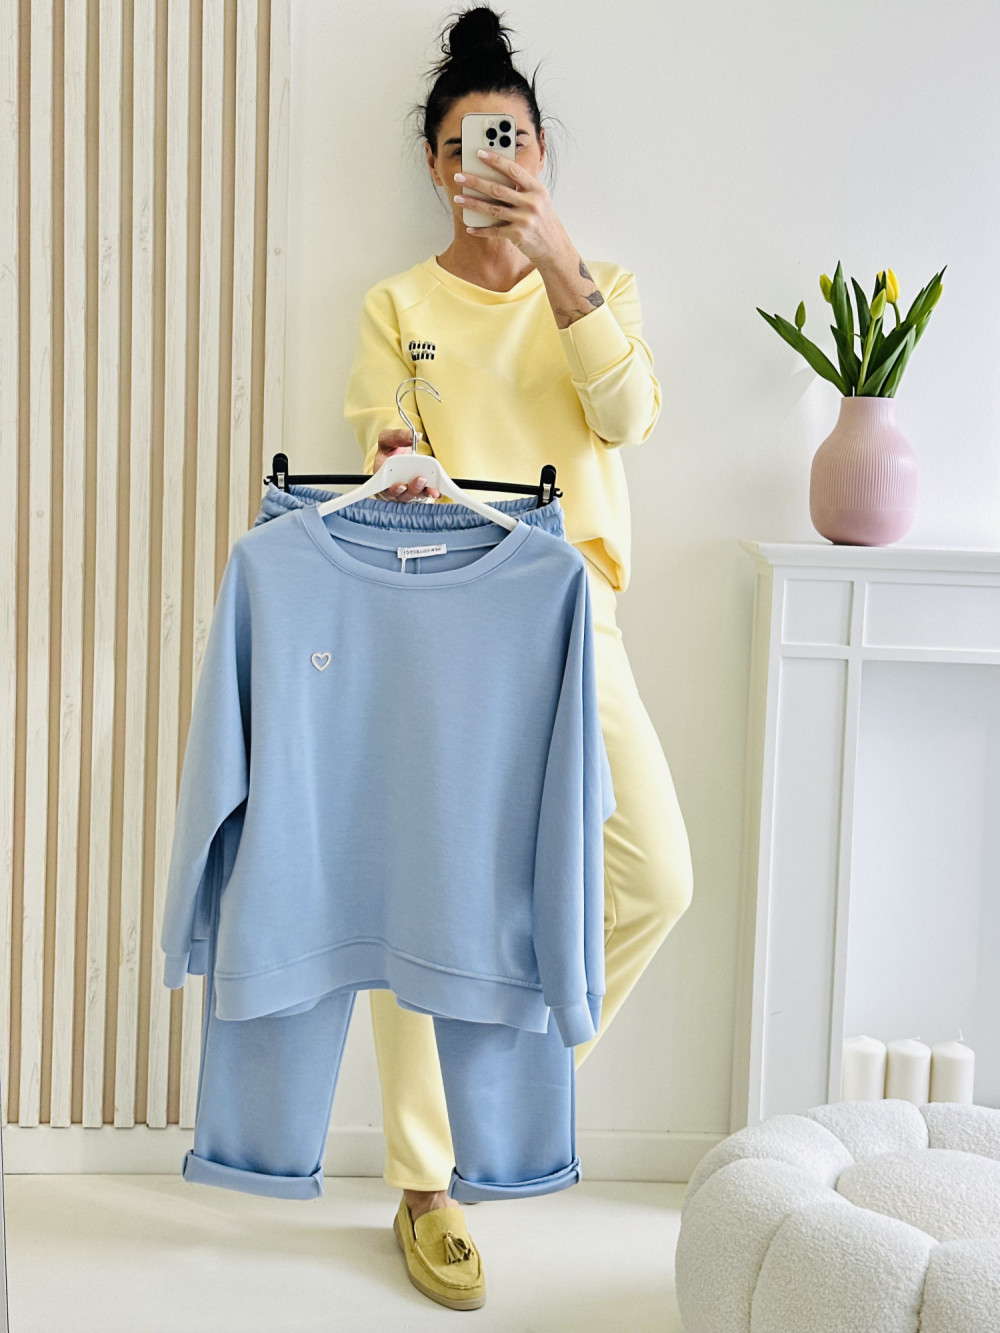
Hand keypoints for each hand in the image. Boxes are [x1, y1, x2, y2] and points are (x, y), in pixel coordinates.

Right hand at [372, 428, 440, 501]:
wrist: (397, 455)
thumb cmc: (389, 450)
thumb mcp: (388, 438)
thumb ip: (398, 436)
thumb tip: (416, 436)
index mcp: (381, 476)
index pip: (384, 487)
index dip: (393, 489)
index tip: (401, 486)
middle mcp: (392, 488)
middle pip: (401, 494)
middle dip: (412, 489)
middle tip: (421, 480)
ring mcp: (405, 491)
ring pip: (414, 496)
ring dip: (424, 493)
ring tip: (433, 489)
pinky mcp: (417, 491)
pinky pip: (424, 494)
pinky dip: (431, 492)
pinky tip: (438, 491)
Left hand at [454, 150, 571, 267]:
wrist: (554, 246)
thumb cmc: (542, 219)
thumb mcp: (539, 199)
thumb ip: (522, 187)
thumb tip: (496, 175)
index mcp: (536, 189)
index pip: (513, 170)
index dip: (495, 161)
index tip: (479, 153)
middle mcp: (531, 203)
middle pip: (497, 189)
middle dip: (475, 182)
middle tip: (459, 176)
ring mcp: (524, 219)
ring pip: (492, 209)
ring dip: (472, 204)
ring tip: (457, 198)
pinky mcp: (518, 235)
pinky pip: (494, 230)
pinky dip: (481, 230)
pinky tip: (469, 227)